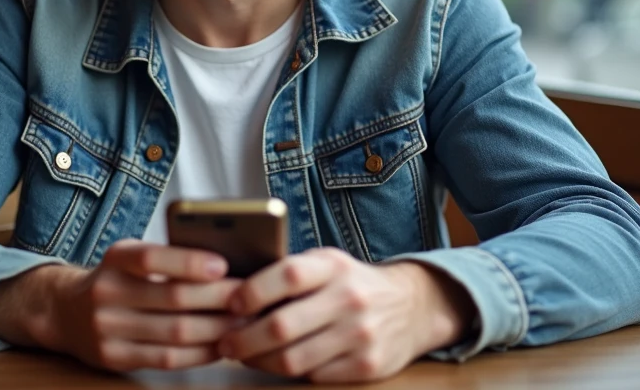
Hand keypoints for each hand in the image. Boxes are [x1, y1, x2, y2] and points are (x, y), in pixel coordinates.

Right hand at [0, 239, 244, 371]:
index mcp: (115, 259)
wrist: (65, 312)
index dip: (188, 262)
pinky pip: (166, 359)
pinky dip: (200, 353)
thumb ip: (168, 258)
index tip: (224, 265)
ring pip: (174, 333)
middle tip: (252, 298)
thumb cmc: (116, 278)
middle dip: (219, 300)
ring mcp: (108, 329)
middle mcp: (107, 292)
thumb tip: (227, 266)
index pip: (152, 259)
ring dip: (217, 330)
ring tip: (246, 324)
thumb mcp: (131, 257)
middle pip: (172, 299)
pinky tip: (221, 345)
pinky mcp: (114, 358)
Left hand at [218, 248, 473, 382]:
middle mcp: (349, 298)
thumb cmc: (352, 282)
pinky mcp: (368, 365)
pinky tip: (277, 363)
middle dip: (244, 339)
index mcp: (333, 266)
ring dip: (260, 361)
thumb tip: (235, 289)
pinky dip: (289, 373)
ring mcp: (360, 334)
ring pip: (294, 359)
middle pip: (282, 326)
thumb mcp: (327, 263)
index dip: (252, 292)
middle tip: (227, 342)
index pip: (287, 276)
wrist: (412, 305)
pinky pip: (314, 376)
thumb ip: (290, 272)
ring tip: (246, 356)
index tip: (231, 305)